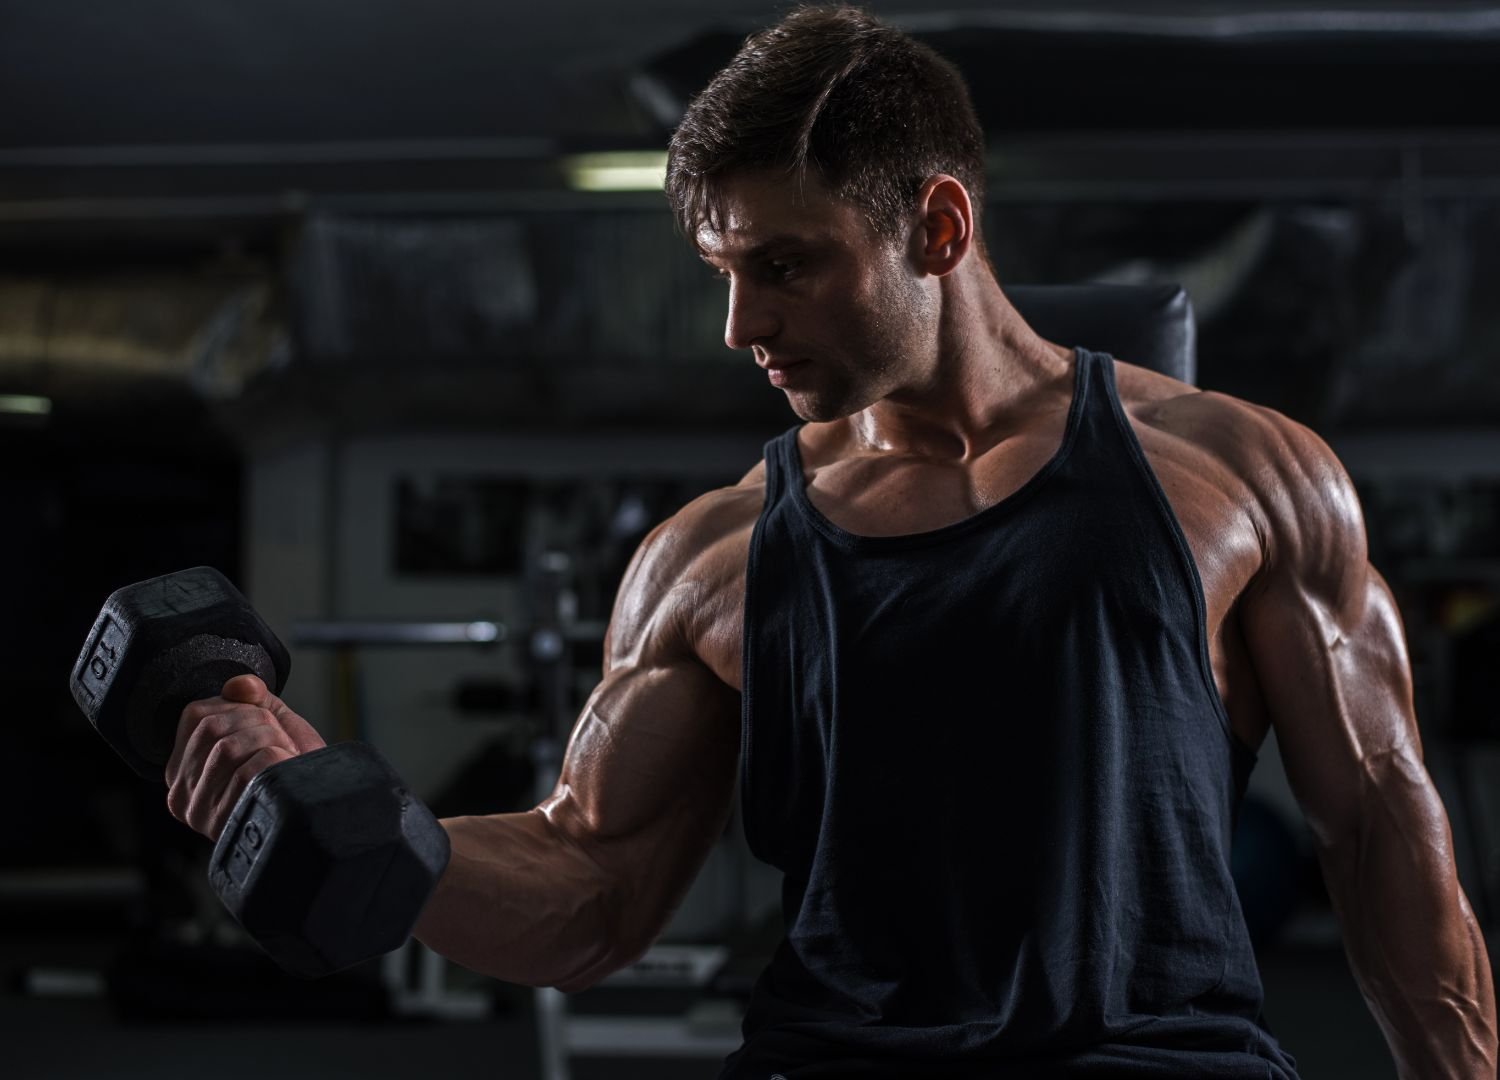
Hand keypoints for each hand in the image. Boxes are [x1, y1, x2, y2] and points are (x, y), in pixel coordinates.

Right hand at [165, 674, 325, 840]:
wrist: (317, 810)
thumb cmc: (292, 771)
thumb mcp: (273, 727)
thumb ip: (254, 699)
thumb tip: (240, 685)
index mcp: (184, 766)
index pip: (196, 714)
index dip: (239, 707)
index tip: (265, 723)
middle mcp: (181, 790)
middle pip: (213, 727)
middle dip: (260, 722)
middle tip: (282, 741)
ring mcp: (199, 810)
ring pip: (228, 748)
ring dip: (271, 741)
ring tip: (286, 756)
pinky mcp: (222, 824)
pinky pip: (246, 773)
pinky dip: (276, 761)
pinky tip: (285, 771)